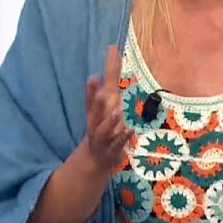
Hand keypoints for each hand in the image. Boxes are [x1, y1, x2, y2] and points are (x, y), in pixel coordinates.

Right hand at [78, 44, 134, 174]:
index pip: (91, 99)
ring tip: (117, 112)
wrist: (96, 158)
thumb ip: (104, 89)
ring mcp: (102, 138)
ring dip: (110, 121)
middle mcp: (95, 124)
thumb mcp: (100, 111)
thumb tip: (108, 65)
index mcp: (93, 113)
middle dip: (97, 103)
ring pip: (104, 129)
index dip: (91, 89)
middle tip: (102, 93)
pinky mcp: (112, 149)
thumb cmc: (101, 128)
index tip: (93, 76)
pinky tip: (131, 130)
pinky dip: (124, 137)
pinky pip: (118, 143)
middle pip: (94, 113)